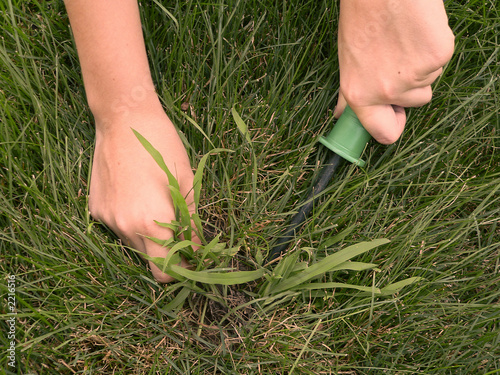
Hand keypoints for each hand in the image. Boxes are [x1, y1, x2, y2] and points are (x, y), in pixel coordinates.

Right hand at [88, 105, 197, 282]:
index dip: (182, 270)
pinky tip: (137, 196)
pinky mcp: (95, 208)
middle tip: (181, 233)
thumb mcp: (186, 183)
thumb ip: (192, 222)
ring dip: (149, 236)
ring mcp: (106, 219)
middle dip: (167, 253)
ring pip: (133, 244)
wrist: (123, 119)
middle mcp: (125, 227)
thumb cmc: (163, 147)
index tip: (192, 259)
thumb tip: (199, 248)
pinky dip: (131, 221)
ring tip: (158, 206)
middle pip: (149, 260)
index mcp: (151, 223)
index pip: (165, 272)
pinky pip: (118, 226)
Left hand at [336, 0, 454, 143]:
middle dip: (409, 86)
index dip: (392, 125)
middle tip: (397, 58)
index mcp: (360, 95)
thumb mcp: (347, 60)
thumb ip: (349, 92)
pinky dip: (433, 47)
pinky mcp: (437, 56)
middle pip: (415, 102)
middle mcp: (387, 91)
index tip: (394, 115)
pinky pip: (441, 60)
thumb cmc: (361, 17)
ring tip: (404, 38)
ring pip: (429, 80)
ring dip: (421, 64)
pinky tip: (417, 31)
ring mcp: (415, 76)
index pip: (385, 134)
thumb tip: (341, 113)